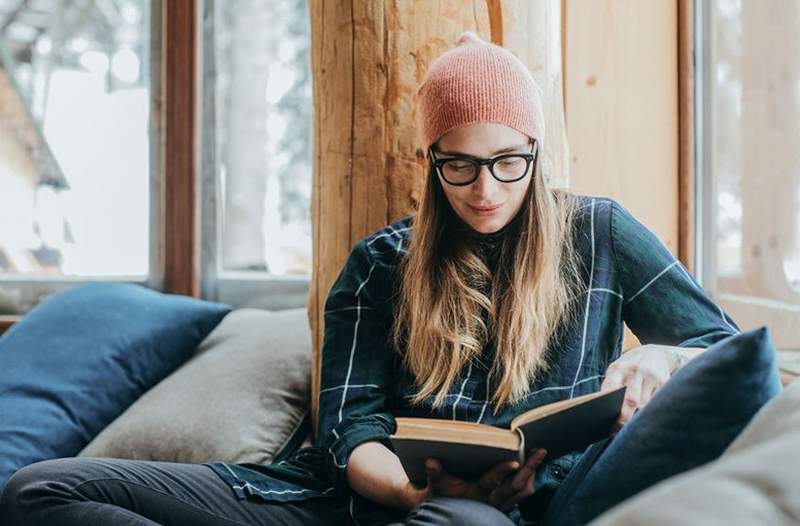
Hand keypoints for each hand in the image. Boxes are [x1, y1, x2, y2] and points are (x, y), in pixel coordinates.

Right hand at [399, 449, 547, 510]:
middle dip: (530, 468)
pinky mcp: (505, 501)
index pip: (491, 482)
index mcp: (476, 493)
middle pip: (517, 486)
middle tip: (540, 451)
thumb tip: (430, 461)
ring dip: (533, 473)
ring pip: (523, 490)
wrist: (445, 511)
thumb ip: (435, 474)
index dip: (502, 471)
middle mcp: (492, 500)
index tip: (514, 460)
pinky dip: (530, 478)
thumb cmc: (441, 493)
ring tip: (539, 454)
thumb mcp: (436, 484)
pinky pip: (523, 492)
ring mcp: (501, 502)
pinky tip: (532, 464)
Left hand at [601, 344, 683, 430]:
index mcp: (619, 368)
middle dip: (624, 416)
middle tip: (619, 427)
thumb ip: (611, 384)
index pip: (610, 387)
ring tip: (631, 424)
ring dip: (638, 415)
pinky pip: (656, 401)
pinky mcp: (664, 382)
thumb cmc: (631, 366)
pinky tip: (646, 415)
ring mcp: (651, 376)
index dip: (607, 404)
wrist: (656, 353)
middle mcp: (635, 371)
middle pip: (630, 399)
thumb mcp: (617, 369)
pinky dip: (650, 410)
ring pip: (644, 403)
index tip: (604, 418)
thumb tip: (602, 406)